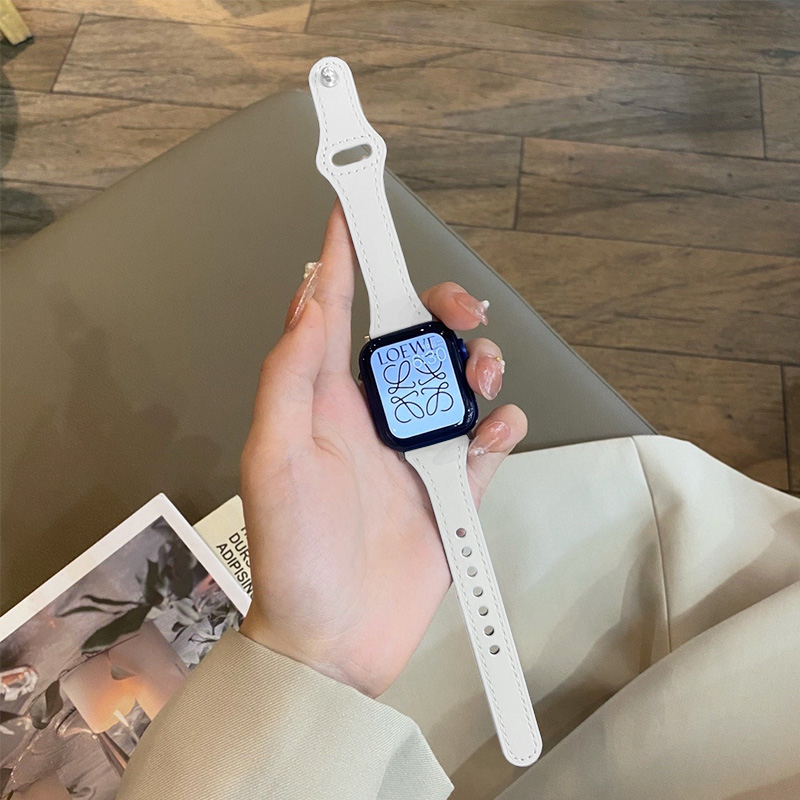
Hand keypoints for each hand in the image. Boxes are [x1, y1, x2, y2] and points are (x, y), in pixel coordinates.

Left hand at [239, 200, 527, 697]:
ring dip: (478, 366)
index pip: (336, 308)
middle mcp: (373, 415)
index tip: (355, 203)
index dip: (346, 253)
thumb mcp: (275, 455)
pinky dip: (501, 430)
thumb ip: (291, 374)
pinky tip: (494, 438)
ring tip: (481, 381)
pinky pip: (487, 442)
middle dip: (444, 312)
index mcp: (324, 398)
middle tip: (463, 316)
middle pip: (417, 336)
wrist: (335, 639)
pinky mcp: (451, 488)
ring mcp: (415, 450)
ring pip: (459, 381)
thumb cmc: (294, 551)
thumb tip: (309, 294)